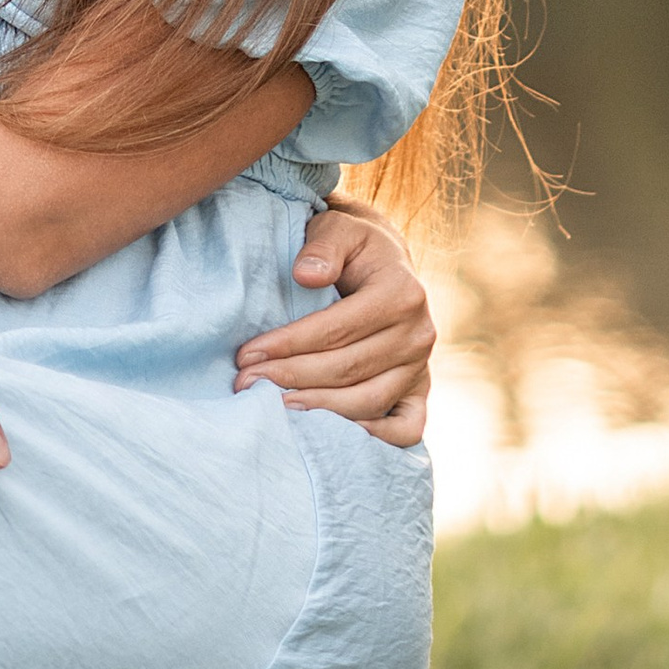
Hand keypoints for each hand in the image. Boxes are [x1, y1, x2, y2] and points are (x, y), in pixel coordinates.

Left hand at [233, 200, 433, 445]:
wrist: (385, 261)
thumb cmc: (352, 245)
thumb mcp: (339, 229)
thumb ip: (323, 248)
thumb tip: (304, 275)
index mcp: (402, 293)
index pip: (337, 329)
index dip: (289, 344)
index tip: (247, 355)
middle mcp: (419, 334)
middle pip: (348, 368)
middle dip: (291, 378)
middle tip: (246, 384)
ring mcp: (422, 367)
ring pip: (368, 400)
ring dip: (319, 409)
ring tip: (275, 408)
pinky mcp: (420, 390)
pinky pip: (406, 428)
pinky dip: (375, 439)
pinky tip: (332, 435)